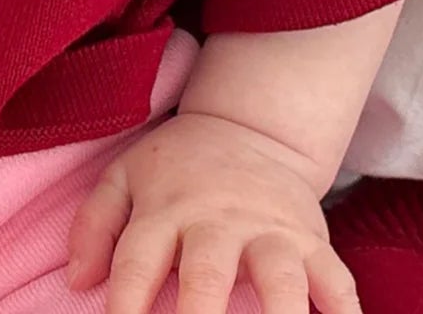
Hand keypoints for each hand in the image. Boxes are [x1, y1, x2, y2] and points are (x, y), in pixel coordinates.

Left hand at [66, 110, 361, 313]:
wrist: (248, 127)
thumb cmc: (177, 170)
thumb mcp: (124, 177)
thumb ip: (95, 224)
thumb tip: (79, 281)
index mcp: (165, 209)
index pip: (136, 262)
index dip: (126, 304)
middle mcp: (217, 221)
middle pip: (206, 276)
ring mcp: (268, 230)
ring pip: (279, 280)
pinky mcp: (310, 239)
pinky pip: (335, 279)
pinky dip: (344, 311)